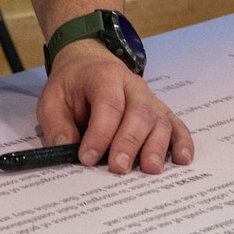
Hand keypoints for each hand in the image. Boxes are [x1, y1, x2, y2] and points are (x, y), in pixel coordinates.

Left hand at [38, 39, 194, 173]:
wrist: (88, 64)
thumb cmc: (72, 85)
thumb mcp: (52, 100)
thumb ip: (57, 126)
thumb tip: (66, 151)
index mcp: (104, 76)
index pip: (108, 105)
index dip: (100, 133)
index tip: (87, 158)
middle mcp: (132, 86)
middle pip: (139, 113)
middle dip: (129, 143)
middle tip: (118, 168)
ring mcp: (150, 98)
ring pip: (160, 120)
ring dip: (157, 147)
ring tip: (150, 169)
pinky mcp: (160, 111)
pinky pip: (176, 125)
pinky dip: (181, 142)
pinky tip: (181, 159)